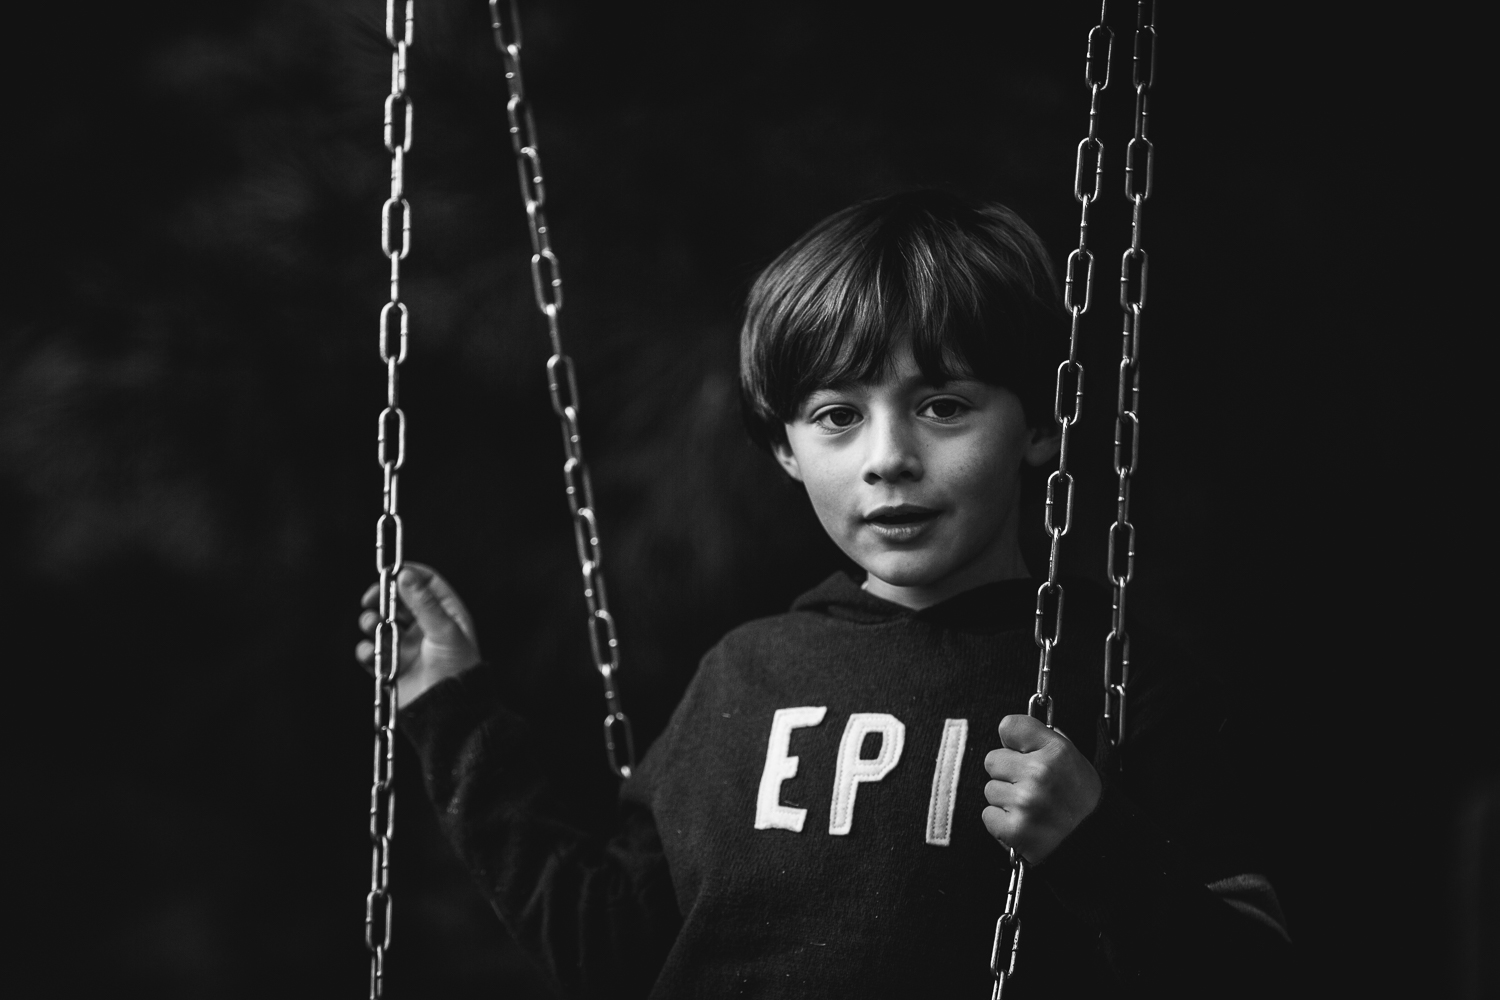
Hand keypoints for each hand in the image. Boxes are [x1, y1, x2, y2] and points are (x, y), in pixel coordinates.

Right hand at [356, 563, 480, 706]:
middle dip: (382, 597)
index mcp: (445, 613)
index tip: (389, 573)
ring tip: (372, 626)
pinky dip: (367, 650)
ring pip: (381, 624)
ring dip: (371, 622)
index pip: (425, 583)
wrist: (449, 712)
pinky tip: (372, 653)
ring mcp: (408, 646)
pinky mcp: (392, 666)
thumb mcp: (444, 630)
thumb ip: (423, 603)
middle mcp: (425, 627)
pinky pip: (372, 652)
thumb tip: (405, 575)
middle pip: (398, 600)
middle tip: (370, 599)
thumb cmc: (456, 669)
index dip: (407, 574)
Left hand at [981, 714, 1101, 863]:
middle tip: (1030, 785)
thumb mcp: (1071, 756)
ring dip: (1005, 799)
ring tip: (1030, 806)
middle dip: (1007, 772)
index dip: (1013, 740)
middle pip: (992, 760)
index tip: (1020, 751)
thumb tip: (1011, 731)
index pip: (1009, 726)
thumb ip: (1042, 738)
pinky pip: (988, 815)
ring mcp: (1026, 803)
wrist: (1094, 837)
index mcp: (1056, 751)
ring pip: (990, 789)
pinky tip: (1023, 821)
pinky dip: (1001, 821)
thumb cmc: (1080, 795)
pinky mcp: (1015, 829)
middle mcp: (1040, 774)